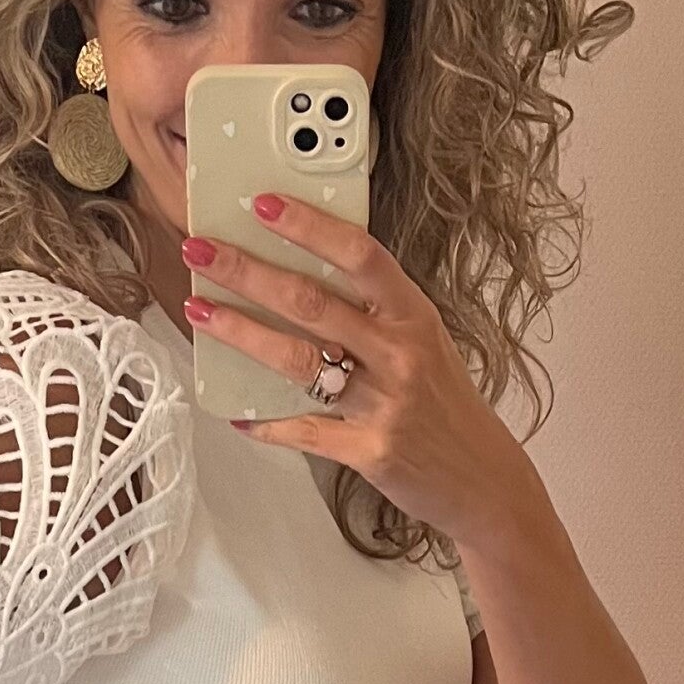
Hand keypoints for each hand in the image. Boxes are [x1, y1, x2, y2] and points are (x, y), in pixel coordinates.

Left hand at [179, 194, 532, 544]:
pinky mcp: (370, 451)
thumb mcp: (423, 343)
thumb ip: (374, 312)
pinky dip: (266, 422)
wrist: (482, 479)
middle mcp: (401, 354)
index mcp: (414, 315)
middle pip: (312, 302)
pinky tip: (237, 412)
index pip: (360, 255)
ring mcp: (385, 404)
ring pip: (298, 361)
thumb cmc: (444, 405)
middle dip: (247, 272)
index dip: (309, 226)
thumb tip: (300, 276)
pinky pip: (304, 431)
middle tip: (201, 249)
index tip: (263, 204)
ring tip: (200, 310)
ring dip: (241, 333)